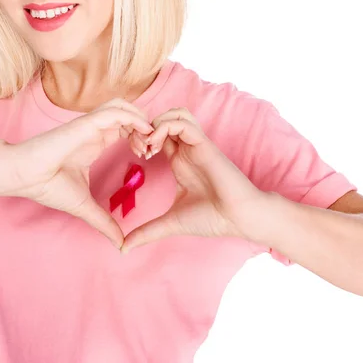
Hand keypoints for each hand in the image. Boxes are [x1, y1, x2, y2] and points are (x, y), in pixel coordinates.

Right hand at [5, 99, 152, 247]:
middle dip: (145, 128)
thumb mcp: (85, 207)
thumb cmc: (48, 186)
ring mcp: (91, 124)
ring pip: (124, 106)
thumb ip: (104, 222)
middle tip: (152, 149)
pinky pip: (115, 111)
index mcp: (96, 142)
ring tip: (148, 140)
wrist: (26, 177)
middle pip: (129, 115)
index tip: (148, 156)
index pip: (126, 129)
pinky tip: (143, 132)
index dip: (141, 138)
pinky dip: (133, 118)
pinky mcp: (86, 123)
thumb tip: (119, 244)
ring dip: (140, 119)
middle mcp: (95, 130)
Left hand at [121, 108, 265, 252]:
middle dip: (144, 128)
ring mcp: (195, 145)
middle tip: (137, 147)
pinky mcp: (203, 143)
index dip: (141, 140)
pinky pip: (182, 121)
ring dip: (155, 124)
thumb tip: (123, 248)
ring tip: (147, 145)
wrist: (239, 218)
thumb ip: (146, 232)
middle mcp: (186, 150)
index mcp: (179, 162)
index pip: (157, 137)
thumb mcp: (170, 223)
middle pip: (163, 119)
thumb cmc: (211, 219)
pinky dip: (164, 126)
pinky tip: (155, 146)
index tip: (134, 157)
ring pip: (174, 113)